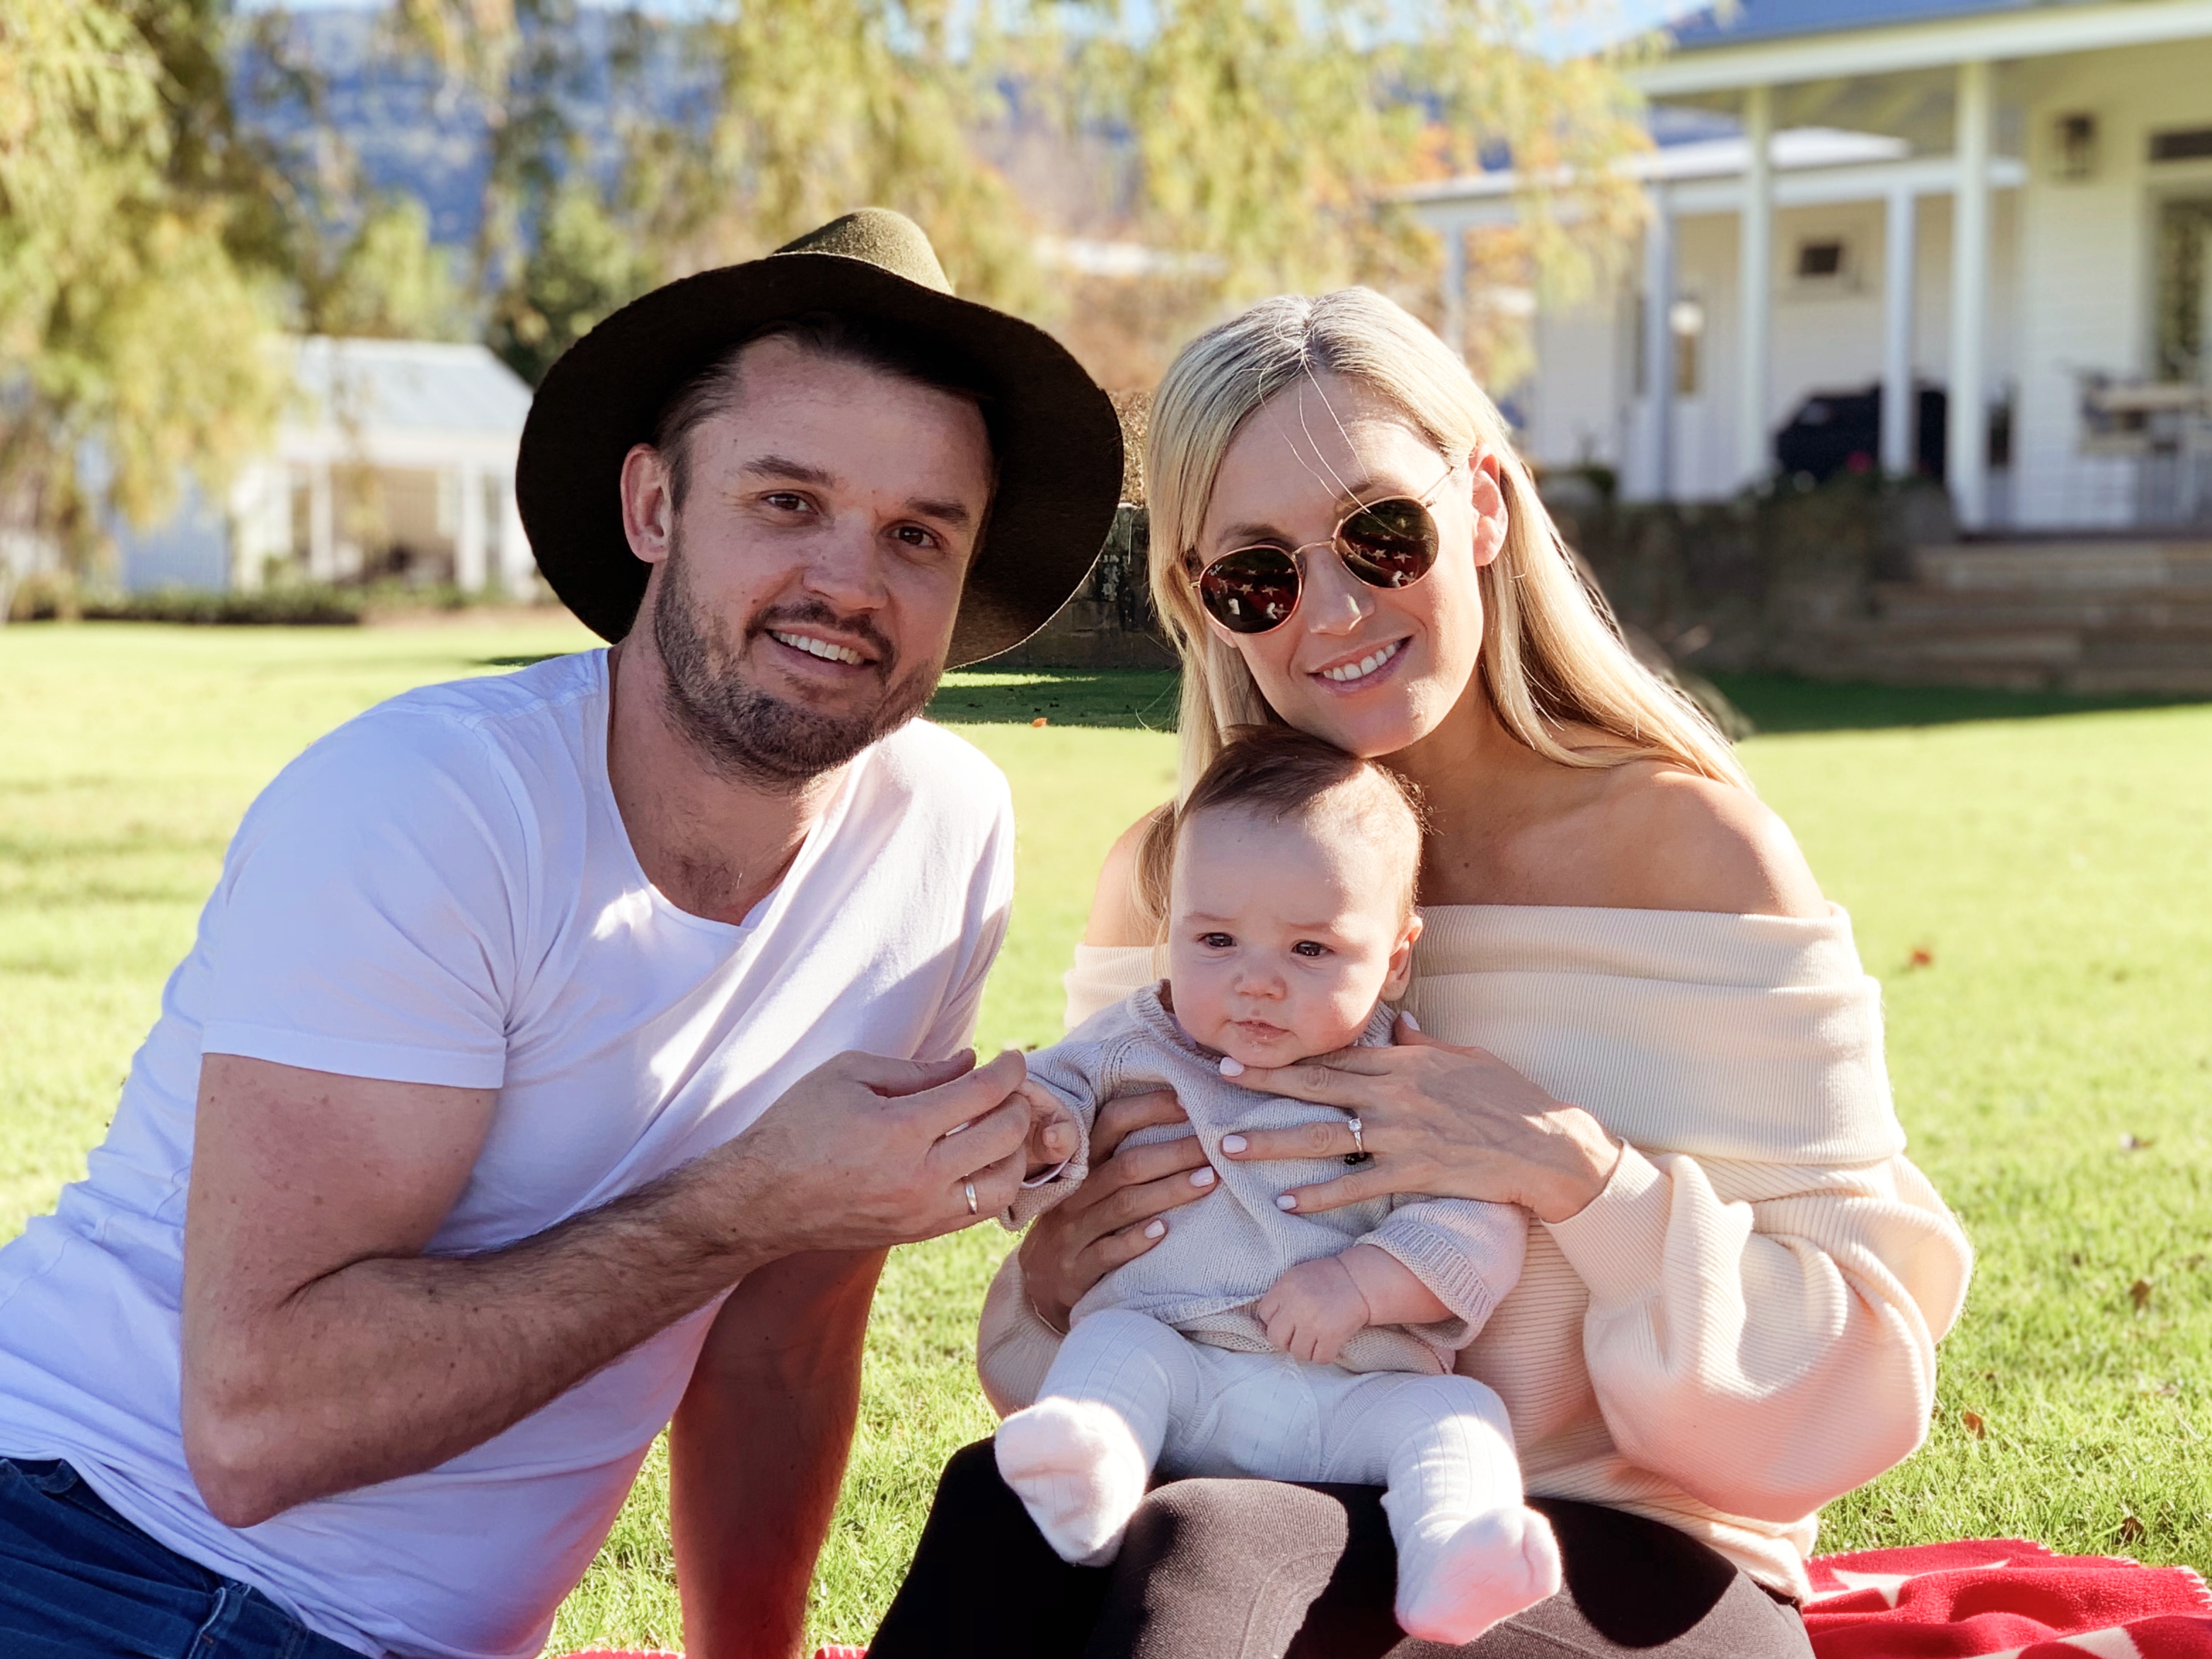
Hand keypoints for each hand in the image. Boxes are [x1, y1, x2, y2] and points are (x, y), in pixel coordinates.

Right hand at [692, 1049, 1031, 1254]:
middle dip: (1020, 1104)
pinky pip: (979, 1212)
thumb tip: (970, 1061)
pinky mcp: (919, 1234)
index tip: (1013, 1055)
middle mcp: (920, 1177)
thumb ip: (917, 1069)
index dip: (1009, 1069)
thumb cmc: (797, 1126)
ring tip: (1001, 1125)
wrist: (760, 1199)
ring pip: (1003, 1186)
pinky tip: (981, 1158)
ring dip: (1015, 1151)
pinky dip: (992, 1181)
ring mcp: (922, 1213)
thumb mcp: (848, 1074)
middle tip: (1011, 1087)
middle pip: (1005, 1138)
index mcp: (901, 1129)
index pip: (982, 1094)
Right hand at [1016, 1089, 1217, 1332]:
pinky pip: (1107, 1253)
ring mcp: (1072, 1235)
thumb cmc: (1080, 1226)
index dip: (1148, 1109)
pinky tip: (1164, 1232)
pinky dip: (1135, 1241)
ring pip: (1123, 1206)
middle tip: (1214, 1145)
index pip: (1110, 1124)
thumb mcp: (1088, 1188)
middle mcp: (1074, 1196)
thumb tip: (1185, 1118)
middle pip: (1126, 1166)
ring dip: (1168, 1191)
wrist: (1040, 1286)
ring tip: (1208, 1181)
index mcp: (1081, 1167)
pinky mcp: (1077, 1273)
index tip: (1188, 1100)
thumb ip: (1122, 1158)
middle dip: (1174, 1152)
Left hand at [1221, 1018, 1622, 1223]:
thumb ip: (1423, 1045)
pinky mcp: (1415, 1171)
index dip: (1286, 1055)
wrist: (1548, 1144)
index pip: (1333, 1055)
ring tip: (1230, 1150)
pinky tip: (1288, 1202)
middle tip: (1218, 1082)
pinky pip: (1357, 1183)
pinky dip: (1321, 1193)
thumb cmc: (1509, 1097)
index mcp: (1403, 1062)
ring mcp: (1402, 1133)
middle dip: (1263, 1084)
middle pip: (1315, 1086)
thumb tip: (1397, 1025)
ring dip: (1273, 1143)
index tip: (1247, 1051)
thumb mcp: (1464, 1057)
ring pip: (1324, 1135)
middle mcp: (1394, 1093)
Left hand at [1254, 1255, 1369, 1363]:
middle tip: (1299, 1335)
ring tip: (1316, 1339)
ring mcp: (1313, 1321)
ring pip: (1297, 1352)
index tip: (1287, 1321)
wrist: (1360, 1280)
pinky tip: (1329, 1344)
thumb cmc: (1329, 1278)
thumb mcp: (1298, 1277)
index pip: (1264, 1314)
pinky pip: (1319, 1358)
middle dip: (1286, 1340)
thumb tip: (1270, 1322)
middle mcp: (1296, 1305)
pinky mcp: (1331, 1335)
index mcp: (1285, 1287)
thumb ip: (1281, 1296)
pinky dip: (1324, 1355)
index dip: (1275, 1320)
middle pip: (1275, 1337)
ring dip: (1306, 1350)